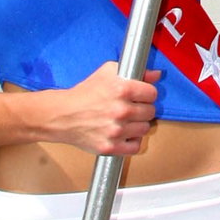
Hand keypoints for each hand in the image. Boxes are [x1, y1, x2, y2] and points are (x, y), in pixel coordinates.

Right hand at [37, 63, 161, 155]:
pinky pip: (135, 147)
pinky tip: (126, 134)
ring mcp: (116, 130)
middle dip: (143, 109)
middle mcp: (121, 110)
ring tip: (128, 121)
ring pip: (144, 129)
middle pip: (150, 112)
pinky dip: (132, 141)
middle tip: (133, 109)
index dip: (147, 94)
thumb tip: (156, 75)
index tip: (141, 96)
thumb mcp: (108, 72)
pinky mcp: (110, 147)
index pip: (152, 94)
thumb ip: (136, 72)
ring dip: (138, 125)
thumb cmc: (85, 93)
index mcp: (122, 89)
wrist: (63, 115)